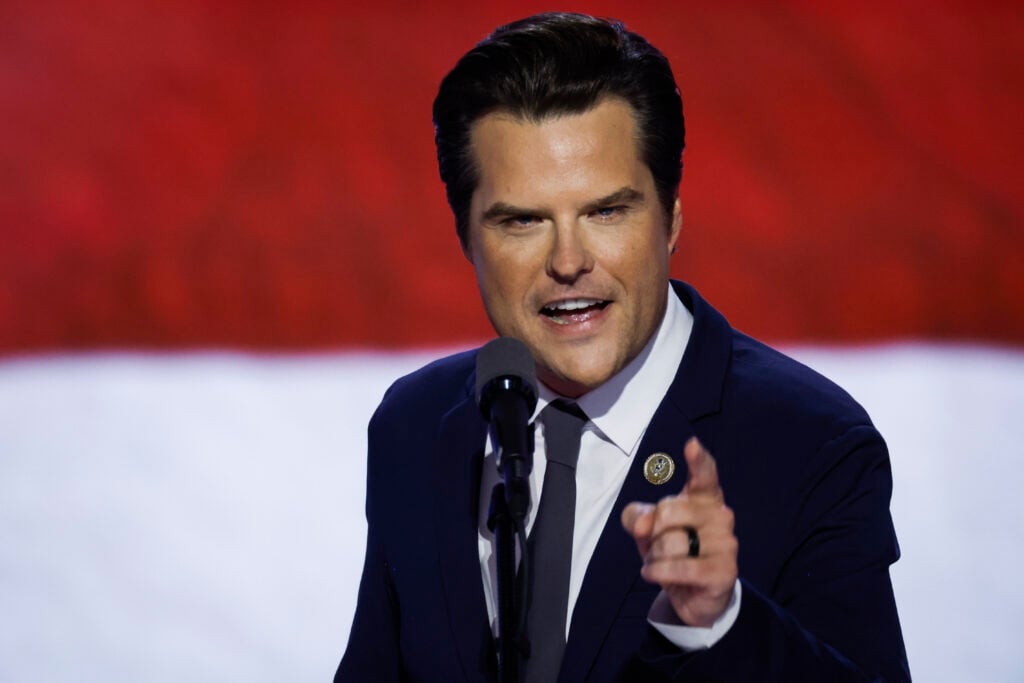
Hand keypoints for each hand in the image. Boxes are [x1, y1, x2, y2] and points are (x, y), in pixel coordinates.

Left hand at [621, 437, 737, 626]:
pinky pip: (678, 567)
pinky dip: (658, 573)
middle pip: (668, 510)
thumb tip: (645, 525)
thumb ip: (638, 517)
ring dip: (654, 558)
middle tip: (658, 546)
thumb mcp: (647, 530)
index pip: (704, 474)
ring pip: (670, 543)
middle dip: (652, 533)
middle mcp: (721, 515)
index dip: (698, 460)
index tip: (691, 445)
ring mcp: (727, 543)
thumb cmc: (671, 551)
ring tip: (662, 564)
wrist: (692, 594)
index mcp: (704, 497)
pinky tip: (657, 575)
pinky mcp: (725, 571)